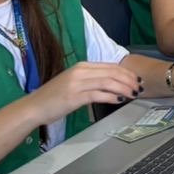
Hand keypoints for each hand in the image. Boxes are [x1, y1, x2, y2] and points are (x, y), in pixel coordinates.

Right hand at [30, 62, 144, 122]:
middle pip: (112, 72)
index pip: (110, 66)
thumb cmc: (54, 97)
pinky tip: (120, 100)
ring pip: (108, 82)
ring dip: (124, 88)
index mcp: (82, 66)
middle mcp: (80, 71)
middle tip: (139, 88)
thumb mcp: (74, 83)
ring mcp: (77, 83)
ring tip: (133, 94)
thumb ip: (91, 80)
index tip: (137, 79)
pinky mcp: (75, 96)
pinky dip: (112, 97)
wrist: (34, 107)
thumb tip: (112, 85)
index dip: (127, 72)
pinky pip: (99, 94)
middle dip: (129, 80)